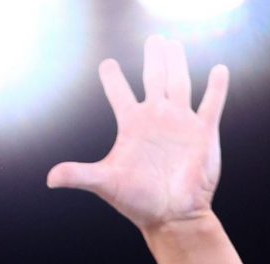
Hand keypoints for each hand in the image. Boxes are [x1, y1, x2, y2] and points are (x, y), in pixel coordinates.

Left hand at [47, 35, 228, 232]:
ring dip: (177, 63)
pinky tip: (219, 70)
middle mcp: (157, 119)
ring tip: (174, 44)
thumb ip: (79, 174)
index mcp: (132, 125)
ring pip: (179, 83)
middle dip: (154, 58)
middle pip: (154, 78)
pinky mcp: (204, 133)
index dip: (112, 78)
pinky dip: (217, 88)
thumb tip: (50, 179)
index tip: (107, 65)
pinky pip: (212, 104)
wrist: (173, 217)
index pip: (119, 92)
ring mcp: (181, 124)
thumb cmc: (139, 202)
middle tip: (154, 39)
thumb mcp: (106, 183)